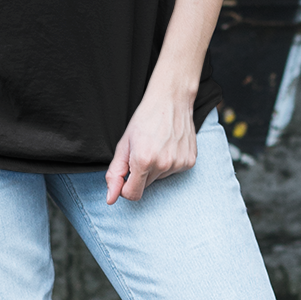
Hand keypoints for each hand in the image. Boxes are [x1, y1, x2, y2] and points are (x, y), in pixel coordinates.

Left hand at [105, 80, 198, 204]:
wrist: (171, 100)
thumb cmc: (145, 120)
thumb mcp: (124, 145)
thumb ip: (115, 173)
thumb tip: (110, 199)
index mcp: (143, 161)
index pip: (132, 194)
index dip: (125, 188)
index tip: (126, 175)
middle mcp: (163, 165)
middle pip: (146, 186)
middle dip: (140, 174)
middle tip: (143, 151)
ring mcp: (179, 164)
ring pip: (160, 178)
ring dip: (156, 167)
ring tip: (157, 146)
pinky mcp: (190, 162)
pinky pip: (174, 171)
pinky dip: (169, 163)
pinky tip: (169, 146)